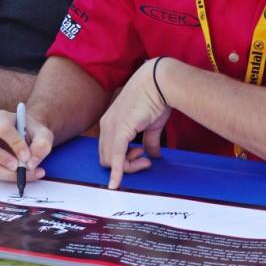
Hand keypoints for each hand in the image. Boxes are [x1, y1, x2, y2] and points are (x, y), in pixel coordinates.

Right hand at [0, 109, 53, 181]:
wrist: (27, 137)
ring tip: (24, 175)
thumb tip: (31, 163)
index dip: (15, 144)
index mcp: (0, 118)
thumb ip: (41, 145)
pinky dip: (7, 177)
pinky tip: (22, 176)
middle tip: (17, 167)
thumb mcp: (43, 134)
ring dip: (5, 173)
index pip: (3, 129)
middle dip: (0, 158)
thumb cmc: (32, 133)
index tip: (27, 156)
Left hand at [99, 58, 171, 188]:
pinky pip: (115, 157)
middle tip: (146, 162)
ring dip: (128, 167)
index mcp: (111, 122)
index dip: (124, 160)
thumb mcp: (151, 125)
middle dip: (126, 165)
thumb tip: (152, 155)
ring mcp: (111, 127)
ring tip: (146, 160)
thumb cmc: (156, 98)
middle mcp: (106, 125)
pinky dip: (116, 173)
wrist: (159, 81)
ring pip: (110, 160)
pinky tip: (116, 184)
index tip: (144, 158)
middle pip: (107, 158)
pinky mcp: (119, 130)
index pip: (109, 150)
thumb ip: (149, 141)